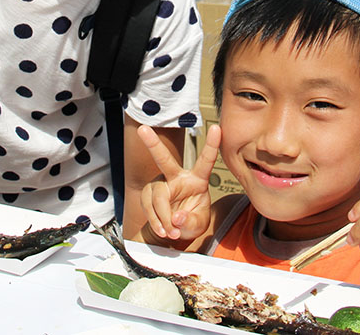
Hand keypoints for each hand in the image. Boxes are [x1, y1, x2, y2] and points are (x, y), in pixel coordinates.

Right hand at [138, 124, 219, 241]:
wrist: (172, 232)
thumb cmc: (190, 222)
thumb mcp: (199, 225)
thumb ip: (191, 222)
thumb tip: (177, 217)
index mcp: (196, 179)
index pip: (205, 161)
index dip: (211, 145)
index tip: (216, 127)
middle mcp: (176, 177)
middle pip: (164, 159)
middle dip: (153, 143)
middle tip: (142, 129)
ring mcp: (160, 184)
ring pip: (158, 197)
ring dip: (163, 218)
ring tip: (171, 232)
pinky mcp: (148, 194)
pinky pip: (149, 207)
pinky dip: (156, 222)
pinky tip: (163, 230)